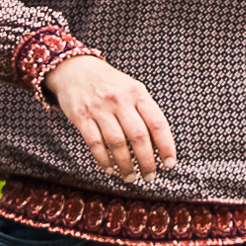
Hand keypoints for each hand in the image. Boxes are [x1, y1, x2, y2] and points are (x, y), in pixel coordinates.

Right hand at [47, 53, 176, 181]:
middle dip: (146, 161)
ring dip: (125, 165)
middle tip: (149, 176)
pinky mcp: (81, 116)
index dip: (166, 146)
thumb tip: (159, 145)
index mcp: (137, 93)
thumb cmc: (110, 84)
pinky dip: (104, 160)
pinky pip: (95, 143)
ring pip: (117, 143)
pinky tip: (110, 169)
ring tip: (130, 177)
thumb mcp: (132, 89)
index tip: (169, 163)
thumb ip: (145, 112)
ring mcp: (99, 108)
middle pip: (138, 136)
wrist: (76, 69)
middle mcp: (120, 99)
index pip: (157, 123)